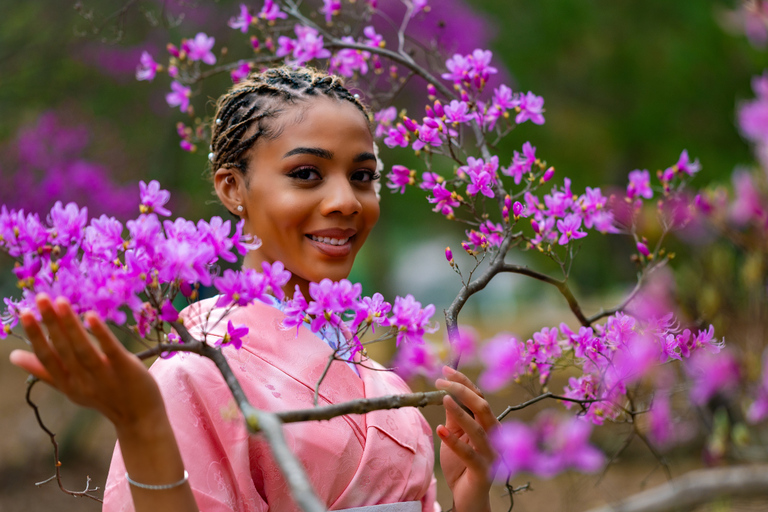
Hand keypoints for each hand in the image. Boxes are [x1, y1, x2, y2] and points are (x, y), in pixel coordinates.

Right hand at [9, 294, 165, 433]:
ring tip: (60, 302)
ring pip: (83, 349)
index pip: (46, 358)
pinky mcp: (125, 369)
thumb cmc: (104, 397)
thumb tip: (13, 356)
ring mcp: (104, 376)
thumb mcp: (71, 387)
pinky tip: (90, 316)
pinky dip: (100, 334)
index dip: (35, 336)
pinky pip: (110, 350)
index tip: (24, 313)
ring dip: (70, 325)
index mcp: (67, 384)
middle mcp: (82, 381)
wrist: (140, 419)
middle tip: (41, 297)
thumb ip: (45, 371)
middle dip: (50, 323)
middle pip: (63, 349)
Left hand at [435, 366, 498, 511]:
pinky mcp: (483, 472)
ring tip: (444, 398)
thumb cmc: (462, 466)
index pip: (478, 398)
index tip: (445, 370)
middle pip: (482, 408)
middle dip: (463, 391)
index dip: (463, 382)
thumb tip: (447, 393)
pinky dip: (454, 442)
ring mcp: (491, 455)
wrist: (468, 498)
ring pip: (478, 429)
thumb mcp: (456, 436)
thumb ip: (455, 417)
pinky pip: (470, 455)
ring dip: (460, 413)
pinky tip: (440, 430)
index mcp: (488, 425)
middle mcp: (494, 437)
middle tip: (442, 381)